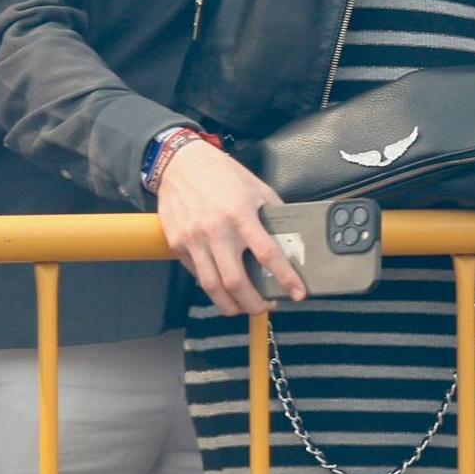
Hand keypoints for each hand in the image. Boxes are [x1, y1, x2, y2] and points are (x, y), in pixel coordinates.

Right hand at [155, 140, 302, 314]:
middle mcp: (217, 231)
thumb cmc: (221, 174)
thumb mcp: (256, 187)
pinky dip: (211, 287)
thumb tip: (290, 235)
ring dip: (230, 305)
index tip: (297, 293)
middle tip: (266, 308)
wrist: (180, 165)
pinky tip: (222, 289)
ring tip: (243, 308)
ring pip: (212, 286)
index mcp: (242, 215)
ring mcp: (194, 241)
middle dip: (254, 303)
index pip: (268, 254)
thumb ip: (273, 212)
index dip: (285, 277)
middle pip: (236, 281)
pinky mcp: (177, 245)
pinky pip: (197, 274)